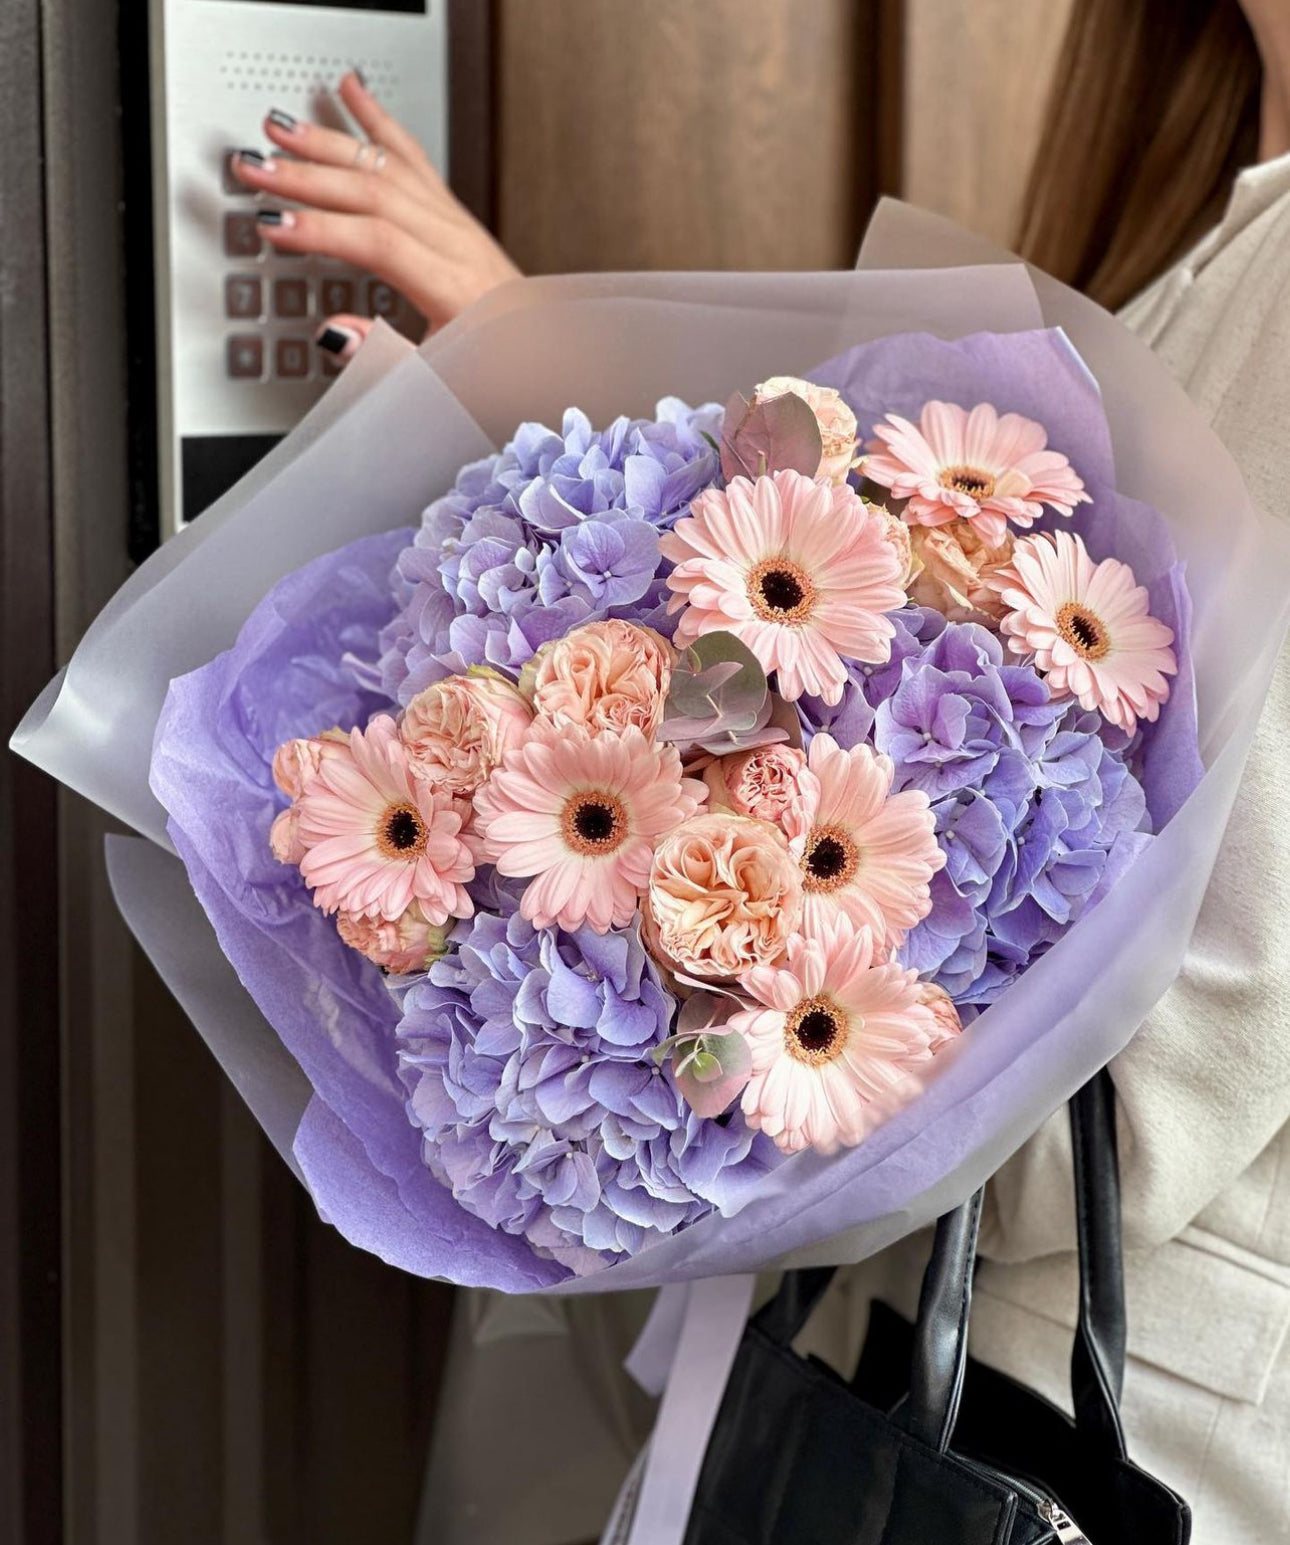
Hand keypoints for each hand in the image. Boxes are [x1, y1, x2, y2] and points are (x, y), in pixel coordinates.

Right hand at [231, 71, 519, 359]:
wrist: (542, 356)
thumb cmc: (496, 371)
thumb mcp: (440, 382)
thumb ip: (385, 358)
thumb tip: (334, 333)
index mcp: (456, 289)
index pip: (379, 243)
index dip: (323, 229)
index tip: (275, 224)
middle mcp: (461, 246)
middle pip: (377, 194)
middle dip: (309, 177)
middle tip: (256, 168)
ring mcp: (461, 225)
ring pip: (391, 168)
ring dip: (331, 144)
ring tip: (282, 127)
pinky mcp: (458, 217)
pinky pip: (415, 159)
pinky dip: (380, 123)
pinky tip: (354, 93)